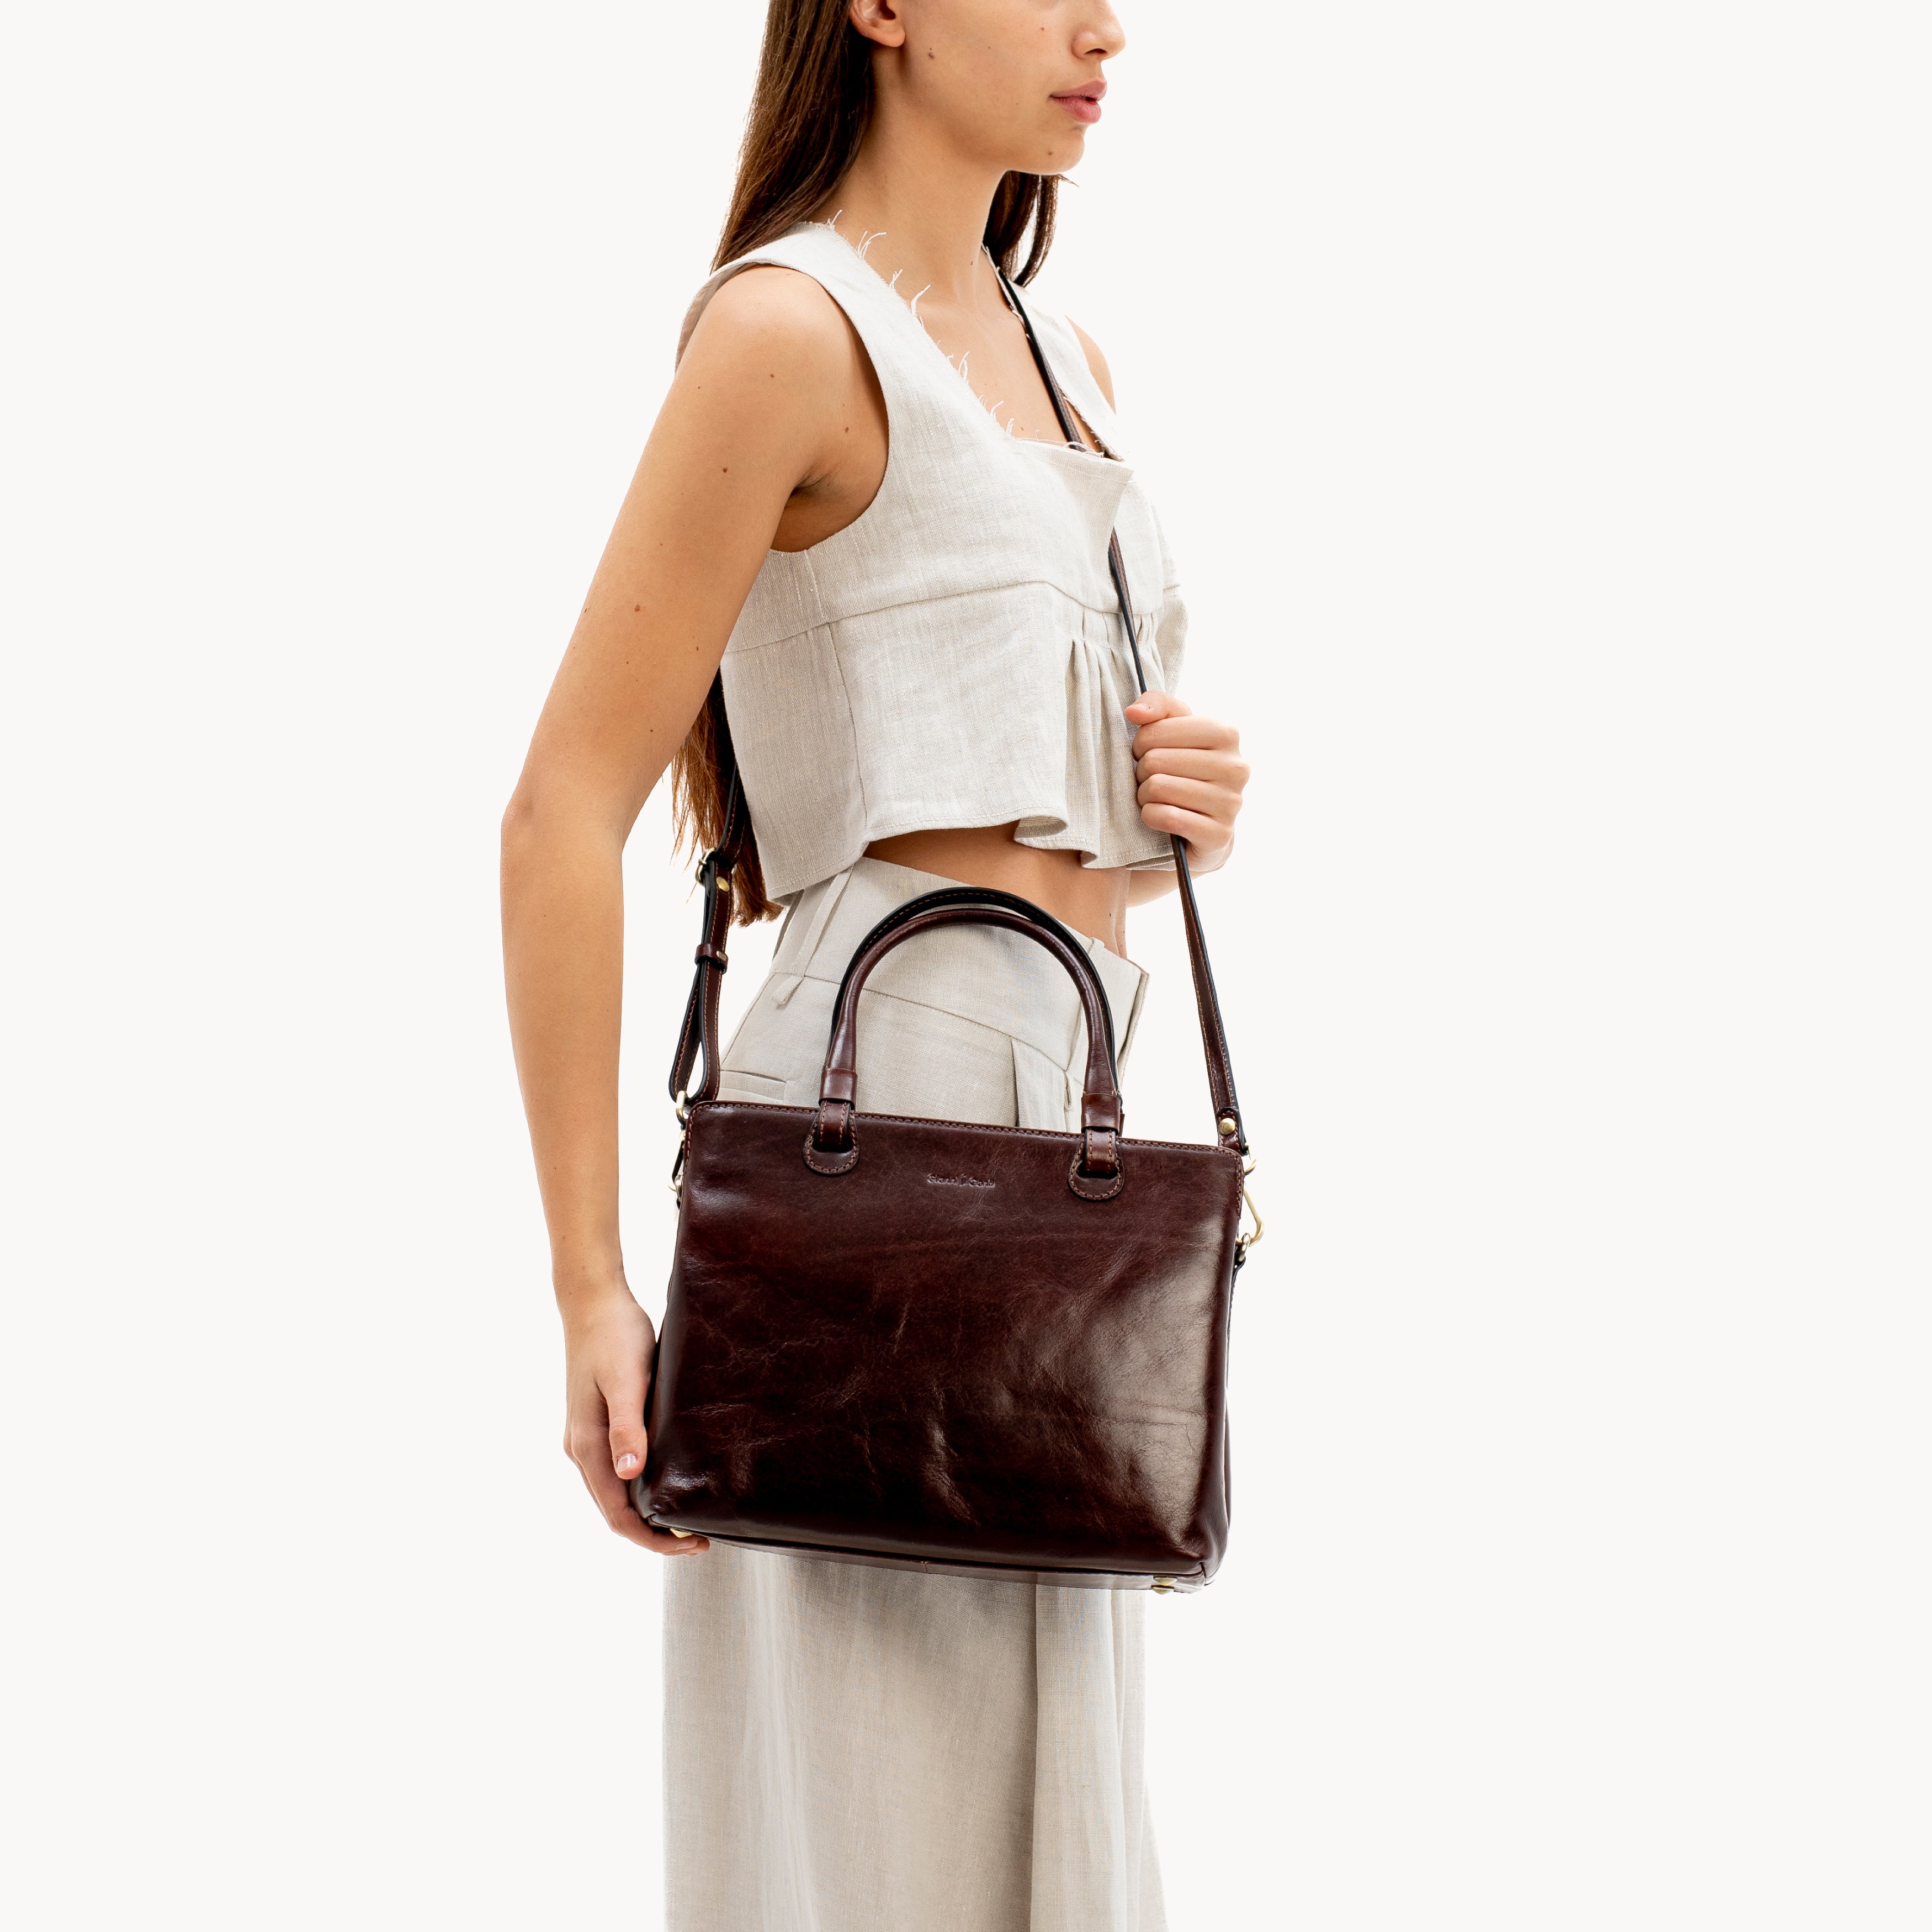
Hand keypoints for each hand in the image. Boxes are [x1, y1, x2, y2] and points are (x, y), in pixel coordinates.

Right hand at [561, 1284, 708, 1554]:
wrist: (593, 1300)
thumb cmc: (612, 1335)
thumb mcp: (626, 1380)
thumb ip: (627, 1427)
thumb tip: (631, 1475)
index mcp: (586, 1445)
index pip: (616, 1514)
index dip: (651, 1538)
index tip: (690, 1543)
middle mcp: (582, 1448)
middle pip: (615, 1510)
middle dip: (653, 1531)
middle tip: (699, 1536)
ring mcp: (588, 1436)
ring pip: (616, 1491)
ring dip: (648, 1511)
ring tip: (687, 1515)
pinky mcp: (598, 1423)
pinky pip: (618, 1468)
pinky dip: (642, 1486)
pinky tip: (668, 1479)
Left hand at [1125, 692, 1248, 871]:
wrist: (1203, 827)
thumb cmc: (1184, 770)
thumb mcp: (1174, 731)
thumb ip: (1157, 706)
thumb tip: (1134, 712)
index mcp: (1226, 733)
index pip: (1156, 730)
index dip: (1140, 743)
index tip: (1147, 753)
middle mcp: (1235, 767)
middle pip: (1155, 760)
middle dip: (1142, 771)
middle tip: (1149, 778)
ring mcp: (1231, 802)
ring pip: (1159, 788)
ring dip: (1144, 796)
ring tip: (1154, 797)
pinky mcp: (1219, 834)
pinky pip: (1168, 817)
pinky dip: (1151, 817)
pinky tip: (1157, 816)